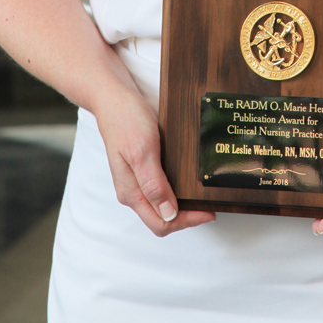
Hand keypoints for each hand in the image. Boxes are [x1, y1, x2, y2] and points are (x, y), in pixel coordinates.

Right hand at [95, 84, 215, 236]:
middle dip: (186, 217)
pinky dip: (176, 191)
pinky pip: (160, 189)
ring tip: (201, 196)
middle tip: (209, 205)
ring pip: (161, 206)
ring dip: (182, 206)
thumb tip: (168, 214)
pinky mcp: (141, 169)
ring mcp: (136, 181)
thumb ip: (153, 184)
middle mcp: (132, 191)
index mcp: (131, 192)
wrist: (114, 98)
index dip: (186, 221)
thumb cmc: (126, 121)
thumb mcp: (142, 151)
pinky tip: (186, 181)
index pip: (160, 223)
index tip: (207, 211)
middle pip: (161, 219)